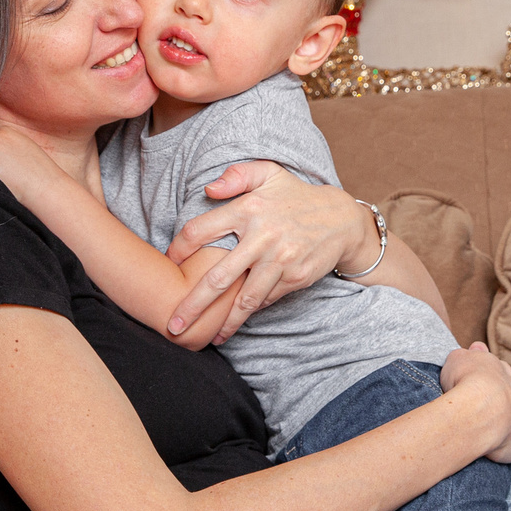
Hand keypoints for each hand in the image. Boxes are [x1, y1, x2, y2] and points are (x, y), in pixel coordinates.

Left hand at [164, 161, 372, 339]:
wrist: (342, 220)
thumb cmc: (297, 196)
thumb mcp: (269, 173)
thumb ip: (237, 175)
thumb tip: (207, 189)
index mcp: (248, 209)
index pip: (200, 231)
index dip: (179, 248)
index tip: (169, 262)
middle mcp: (262, 237)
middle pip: (217, 278)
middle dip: (193, 304)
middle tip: (174, 324)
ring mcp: (280, 261)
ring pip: (244, 299)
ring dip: (224, 322)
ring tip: (207, 337)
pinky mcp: (294, 278)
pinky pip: (266, 299)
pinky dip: (250, 311)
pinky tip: (235, 323)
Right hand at [439, 342, 510, 463]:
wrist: (478, 409)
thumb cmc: (465, 381)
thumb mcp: (458, 358)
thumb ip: (467, 354)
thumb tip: (475, 349)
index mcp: (502, 372)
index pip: (499, 370)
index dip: (488, 375)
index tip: (478, 380)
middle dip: (501, 400)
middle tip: (484, 407)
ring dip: (510, 421)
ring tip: (492, 429)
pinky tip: (507, 447)